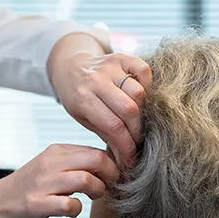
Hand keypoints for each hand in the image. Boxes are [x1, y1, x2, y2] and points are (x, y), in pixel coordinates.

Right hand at [0, 144, 118, 217]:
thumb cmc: (30, 187)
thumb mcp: (52, 166)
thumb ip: (76, 163)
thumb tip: (111, 162)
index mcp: (56, 151)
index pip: (96, 149)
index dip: (113, 163)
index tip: (116, 176)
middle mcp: (50, 163)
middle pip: (96, 160)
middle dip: (111, 174)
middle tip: (110, 186)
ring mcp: (43, 184)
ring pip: (86, 180)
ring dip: (97, 191)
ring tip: (93, 197)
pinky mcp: (37, 204)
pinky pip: (69, 205)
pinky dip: (77, 210)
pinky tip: (71, 211)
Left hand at [52, 51, 152, 167]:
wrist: (71, 68)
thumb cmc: (79, 98)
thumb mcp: (84, 119)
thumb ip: (105, 135)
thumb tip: (125, 159)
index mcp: (84, 99)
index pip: (113, 126)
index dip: (126, 146)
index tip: (131, 159)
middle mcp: (97, 81)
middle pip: (129, 110)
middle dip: (137, 132)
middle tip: (137, 142)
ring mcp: (109, 67)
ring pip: (138, 92)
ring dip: (143, 111)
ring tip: (138, 121)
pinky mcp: (121, 57)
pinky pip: (143, 70)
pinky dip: (147, 83)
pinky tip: (142, 96)